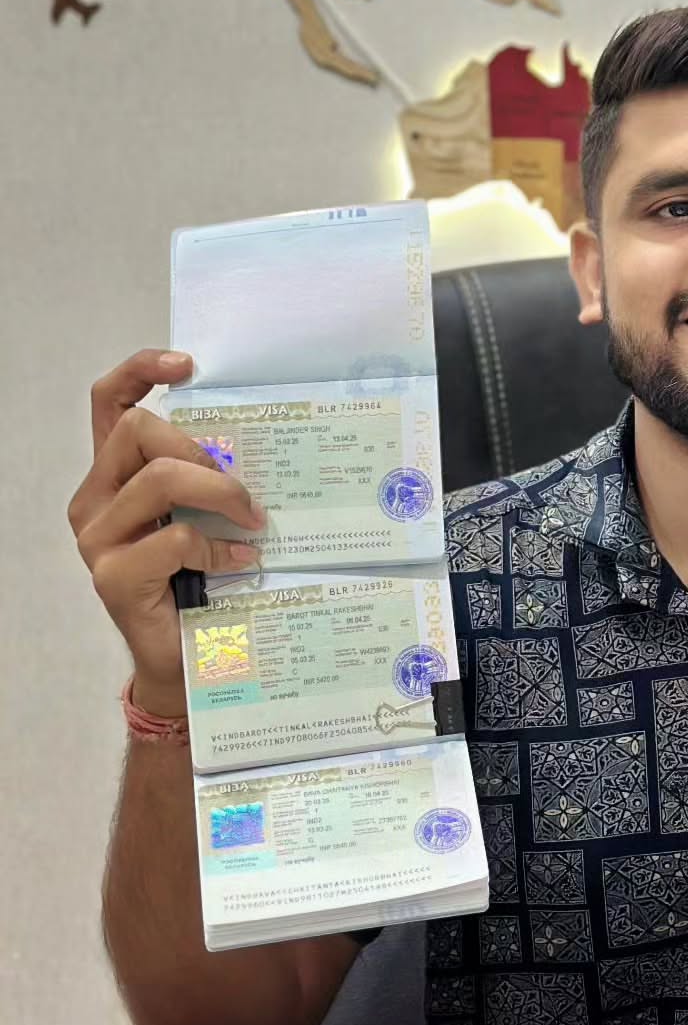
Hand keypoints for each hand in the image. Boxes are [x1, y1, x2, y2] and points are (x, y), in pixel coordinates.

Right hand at [68, 350, 265, 715]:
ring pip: (159, 479)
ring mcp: (97, 539)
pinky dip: (218, 545)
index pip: (109, 402)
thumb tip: (255, 440)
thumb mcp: (202, 514)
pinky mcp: (112, 577)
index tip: (186, 365)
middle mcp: (95, 500)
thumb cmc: (198, 579)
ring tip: (252, 519)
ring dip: (220, 493)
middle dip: (201, 448)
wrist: (182, 659)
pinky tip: (241, 559)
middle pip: (139, 430)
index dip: (141, 370)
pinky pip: (174, 538)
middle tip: (242, 486)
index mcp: (115, 475)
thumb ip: (206, 477)